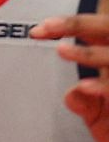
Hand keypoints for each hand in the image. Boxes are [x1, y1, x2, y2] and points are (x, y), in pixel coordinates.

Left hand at [31, 15, 108, 141]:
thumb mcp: (99, 117)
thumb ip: (84, 102)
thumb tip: (73, 94)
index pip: (98, 31)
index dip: (69, 25)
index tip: (38, 29)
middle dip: (78, 24)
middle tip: (45, 27)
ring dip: (89, 53)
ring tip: (62, 51)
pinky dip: (102, 87)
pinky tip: (83, 87)